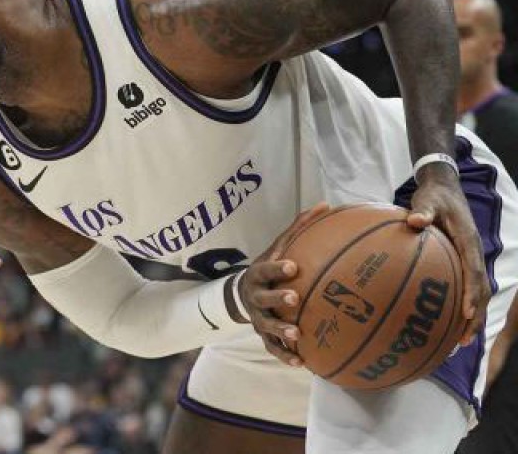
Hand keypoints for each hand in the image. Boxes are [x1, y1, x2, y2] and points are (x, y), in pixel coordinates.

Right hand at [238, 202, 331, 366]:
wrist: (242, 292)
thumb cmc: (269, 267)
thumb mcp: (279, 247)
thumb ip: (300, 228)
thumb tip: (327, 205)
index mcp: (258, 274)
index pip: (265, 270)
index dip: (277, 268)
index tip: (293, 266)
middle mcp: (255, 297)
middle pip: (264, 299)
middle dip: (277, 299)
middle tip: (294, 300)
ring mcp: (257, 317)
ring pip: (267, 327)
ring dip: (281, 332)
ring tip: (298, 337)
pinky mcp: (262, 335)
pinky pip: (272, 348)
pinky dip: (285, 356)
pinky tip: (301, 363)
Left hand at [407, 169, 487, 345]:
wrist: (444, 189)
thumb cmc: (434, 196)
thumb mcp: (428, 199)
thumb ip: (423, 210)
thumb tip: (414, 220)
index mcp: (468, 241)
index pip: (473, 270)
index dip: (472, 292)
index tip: (467, 312)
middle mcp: (473, 253)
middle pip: (481, 289)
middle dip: (476, 315)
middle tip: (465, 340)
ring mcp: (470, 258)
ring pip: (477, 293)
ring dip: (473, 317)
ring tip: (461, 341)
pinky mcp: (463, 261)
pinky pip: (467, 287)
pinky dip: (463, 306)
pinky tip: (448, 322)